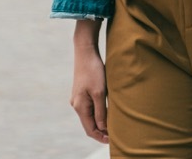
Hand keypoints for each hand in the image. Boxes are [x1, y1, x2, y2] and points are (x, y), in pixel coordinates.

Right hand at [71, 27, 108, 143]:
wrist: (85, 51)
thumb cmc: (94, 71)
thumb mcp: (100, 92)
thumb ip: (101, 112)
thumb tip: (103, 128)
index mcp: (80, 107)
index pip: (90, 129)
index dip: (101, 137)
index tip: (113, 140)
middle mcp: (76, 104)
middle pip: (89, 124)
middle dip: (101, 131)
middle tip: (115, 136)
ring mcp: (78, 98)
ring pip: (89, 116)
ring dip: (100, 122)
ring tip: (113, 126)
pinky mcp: (82, 92)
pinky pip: (90, 108)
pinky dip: (98, 114)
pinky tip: (107, 112)